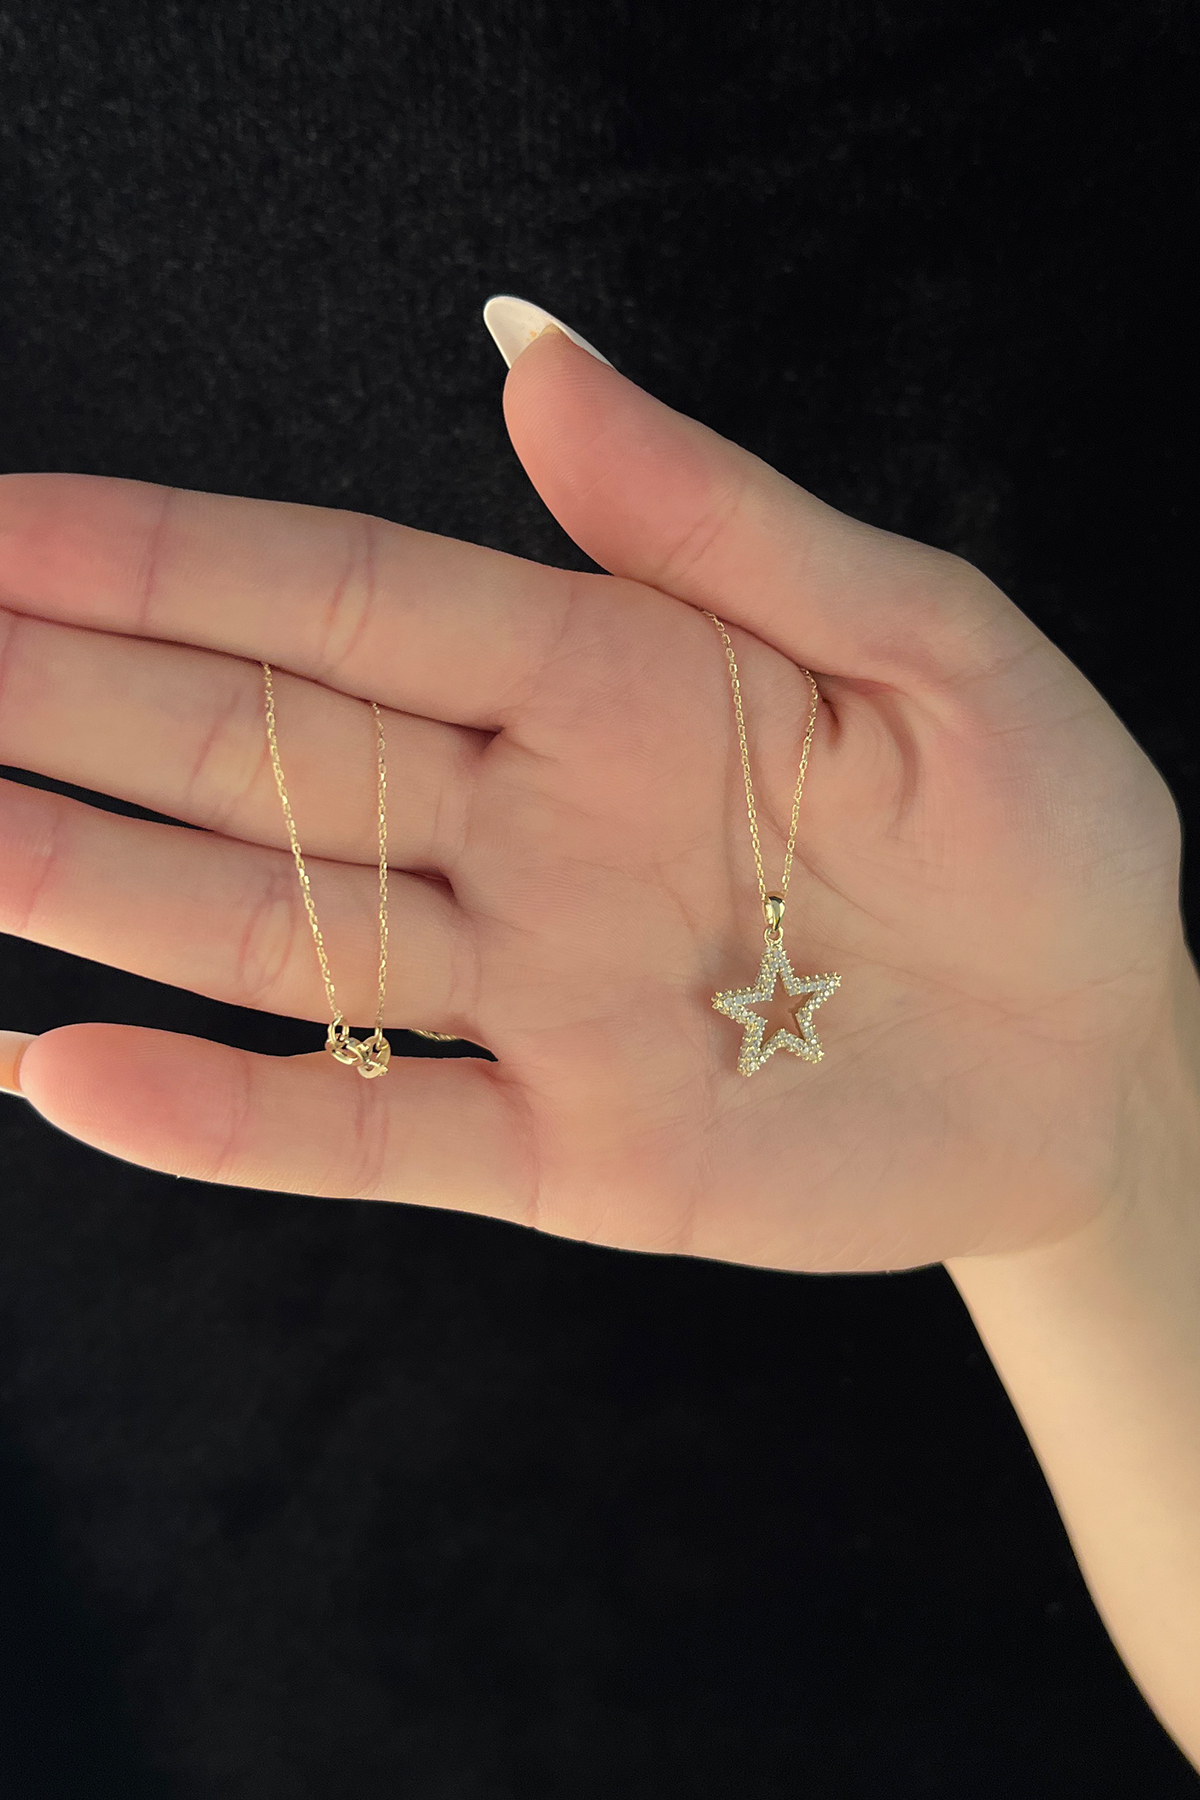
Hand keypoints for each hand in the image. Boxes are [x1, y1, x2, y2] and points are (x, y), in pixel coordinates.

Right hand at [0, 328, 1186, 1268]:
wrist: (1107, 1056)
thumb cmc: (1046, 828)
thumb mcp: (926, 643)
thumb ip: (719, 519)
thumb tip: (523, 349)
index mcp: (609, 675)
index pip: (345, 599)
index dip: (165, 560)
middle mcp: (533, 827)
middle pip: (262, 752)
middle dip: (73, 701)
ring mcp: (536, 996)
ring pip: (278, 930)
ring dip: (95, 887)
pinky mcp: (569, 1149)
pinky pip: (373, 1132)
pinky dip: (228, 1119)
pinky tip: (66, 1075)